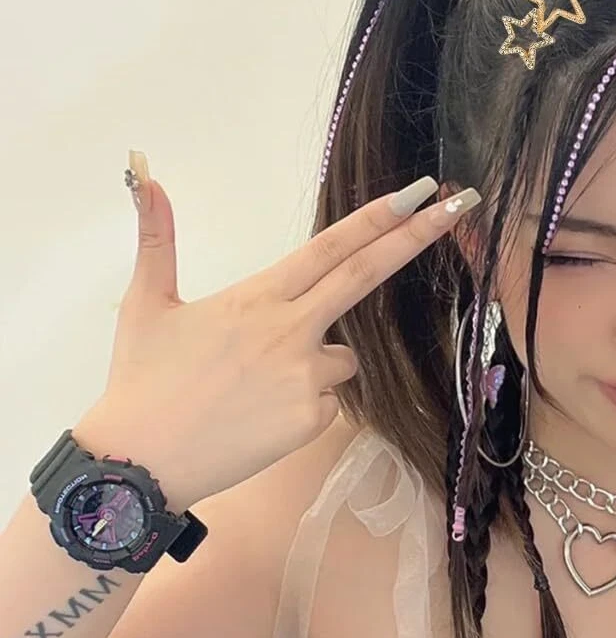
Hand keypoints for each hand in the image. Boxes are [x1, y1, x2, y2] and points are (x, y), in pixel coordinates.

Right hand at [76, 151, 479, 512]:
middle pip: (364, 277)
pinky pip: (327, 401)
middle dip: (414, 238)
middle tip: (454, 206)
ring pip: (344, 358)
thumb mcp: (146, 305)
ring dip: (321, 360)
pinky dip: (306, 403)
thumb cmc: (142, 380)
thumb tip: (146, 175)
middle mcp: (292, 331)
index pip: (329, 248)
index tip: (417, 193)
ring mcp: (306, 378)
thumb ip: (156, 239)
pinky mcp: (311, 420)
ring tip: (256, 384)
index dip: (377, 218)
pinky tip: (262, 415)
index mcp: (256, 298)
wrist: (139, 462)